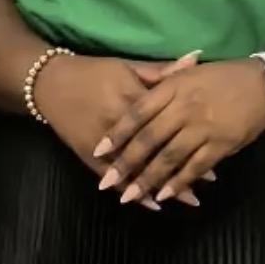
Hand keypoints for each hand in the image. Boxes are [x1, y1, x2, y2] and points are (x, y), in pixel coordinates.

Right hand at [32, 51, 200, 207]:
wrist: (50, 82)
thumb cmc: (94, 72)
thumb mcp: (128, 67)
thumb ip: (162, 72)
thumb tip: (195, 59)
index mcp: (131, 98)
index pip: (167, 120)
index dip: (190, 134)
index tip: (214, 144)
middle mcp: (118, 124)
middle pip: (155, 149)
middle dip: (182, 165)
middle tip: (209, 180)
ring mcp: (102, 144)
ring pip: (138, 169)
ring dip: (163, 184)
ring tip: (190, 199)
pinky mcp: (88, 157)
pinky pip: (114, 179)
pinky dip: (133, 192)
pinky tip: (153, 204)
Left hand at [92, 60, 264, 204]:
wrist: (264, 83)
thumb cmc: (224, 76)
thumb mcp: (190, 72)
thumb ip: (163, 81)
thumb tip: (136, 93)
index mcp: (174, 88)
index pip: (138, 113)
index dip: (118, 133)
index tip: (99, 150)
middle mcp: (184, 108)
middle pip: (149, 139)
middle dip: (126, 163)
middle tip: (107, 181)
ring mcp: (202, 128)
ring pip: (169, 158)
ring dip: (148, 179)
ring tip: (129, 196)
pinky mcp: (220, 145)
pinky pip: (195, 167)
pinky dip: (179, 182)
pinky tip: (165, 195)